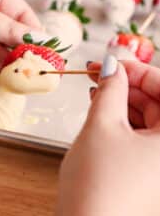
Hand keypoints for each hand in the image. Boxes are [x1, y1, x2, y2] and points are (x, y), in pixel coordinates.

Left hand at [0, 0, 40, 70]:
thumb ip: (5, 28)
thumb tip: (38, 37)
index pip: (21, 13)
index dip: (34, 31)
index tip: (45, 48)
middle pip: (10, 34)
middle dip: (21, 50)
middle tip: (34, 66)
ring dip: (6, 62)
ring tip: (19, 75)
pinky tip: (2, 77)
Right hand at [56, 56, 159, 215]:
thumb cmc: (97, 186)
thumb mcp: (101, 126)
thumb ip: (109, 90)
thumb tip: (111, 66)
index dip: (137, 70)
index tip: (113, 63)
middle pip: (158, 102)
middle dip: (128, 85)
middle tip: (101, 76)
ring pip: (149, 117)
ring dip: (124, 101)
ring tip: (98, 92)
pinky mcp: (151, 170)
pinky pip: (143, 134)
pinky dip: (124, 120)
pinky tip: (104, 111)